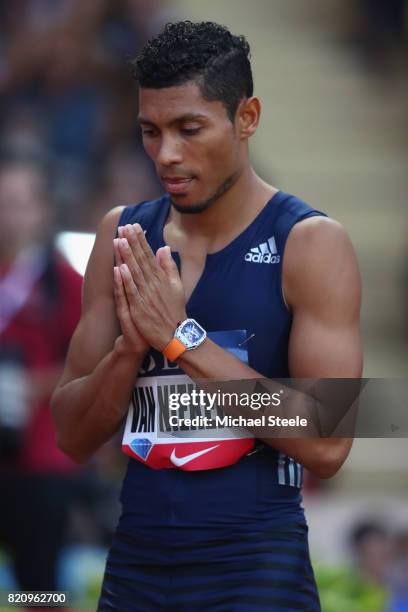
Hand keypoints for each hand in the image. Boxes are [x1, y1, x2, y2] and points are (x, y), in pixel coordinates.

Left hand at [116, 223, 186, 350]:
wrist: (174, 334)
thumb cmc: (174, 310)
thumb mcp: (177, 285)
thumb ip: (169, 266)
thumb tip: (164, 248)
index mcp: (161, 277)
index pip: (149, 254)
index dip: (140, 240)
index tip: (133, 226)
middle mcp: (153, 284)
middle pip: (140, 260)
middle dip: (132, 243)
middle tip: (124, 227)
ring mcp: (146, 296)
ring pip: (135, 273)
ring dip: (127, 256)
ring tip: (119, 241)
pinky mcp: (139, 308)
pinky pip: (131, 292)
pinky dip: (126, 280)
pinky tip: (120, 267)